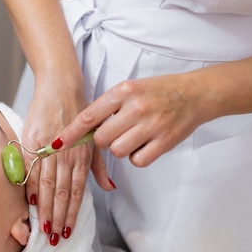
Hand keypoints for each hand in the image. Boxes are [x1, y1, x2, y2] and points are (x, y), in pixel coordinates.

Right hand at [22, 78, 112, 245]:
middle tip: (54, 240)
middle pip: (61, 193)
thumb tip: (109, 189)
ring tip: (42, 229)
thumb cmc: (79, 113)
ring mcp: (48, 148)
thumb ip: (99, 167)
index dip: (72, 214)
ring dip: (45, 209)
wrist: (61, 86)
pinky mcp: (32, 139)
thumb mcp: (94, 140)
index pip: (76, 192)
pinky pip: (31, 167)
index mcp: (81, 157)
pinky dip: (30, 185)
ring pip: (47, 184)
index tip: (68, 233)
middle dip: (57, 219)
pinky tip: (30, 202)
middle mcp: (66, 155)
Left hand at [54, 72, 209, 166]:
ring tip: (134, 136)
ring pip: (118, 151)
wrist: (196, 94)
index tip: (55, 145)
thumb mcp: (130, 90)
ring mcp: (151, 125)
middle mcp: (136, 107)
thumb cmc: (159, 92)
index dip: (70, 134)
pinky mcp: (164, 142)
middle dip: (104, 141)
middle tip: (117, 132)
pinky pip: (137, 161)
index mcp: (124, 91)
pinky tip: (145, 144)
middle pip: (102, 139)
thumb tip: (83, 130)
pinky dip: (137, 157)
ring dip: (121, 149)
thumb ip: (108, 107)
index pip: (89, 116)